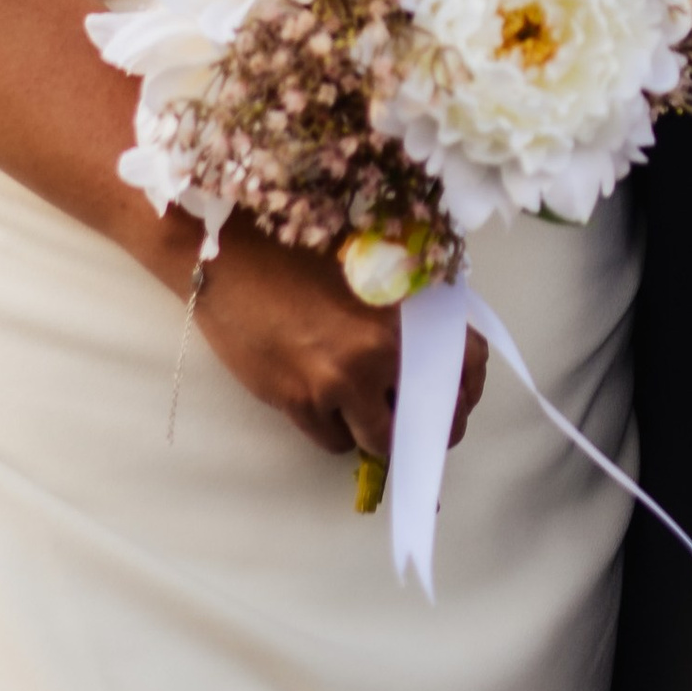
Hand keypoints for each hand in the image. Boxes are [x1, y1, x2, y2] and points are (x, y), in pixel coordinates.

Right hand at [191, 224, 489, 461]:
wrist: (224, 259)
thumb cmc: (293, 249)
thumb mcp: (364, 264)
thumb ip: (401, 303)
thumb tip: (430, 345)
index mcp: (400, 307)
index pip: (464, 361)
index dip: (467, 387)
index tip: (460, 398)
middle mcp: (377, 350)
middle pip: (427, 416)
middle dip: (428, 427)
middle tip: (418, 424)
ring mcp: (336, 382)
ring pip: (378, 439)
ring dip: (376, 431)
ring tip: (363, 408)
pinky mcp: (299, 403)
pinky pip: (334, 441)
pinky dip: (336, 429)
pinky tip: (325, 401)